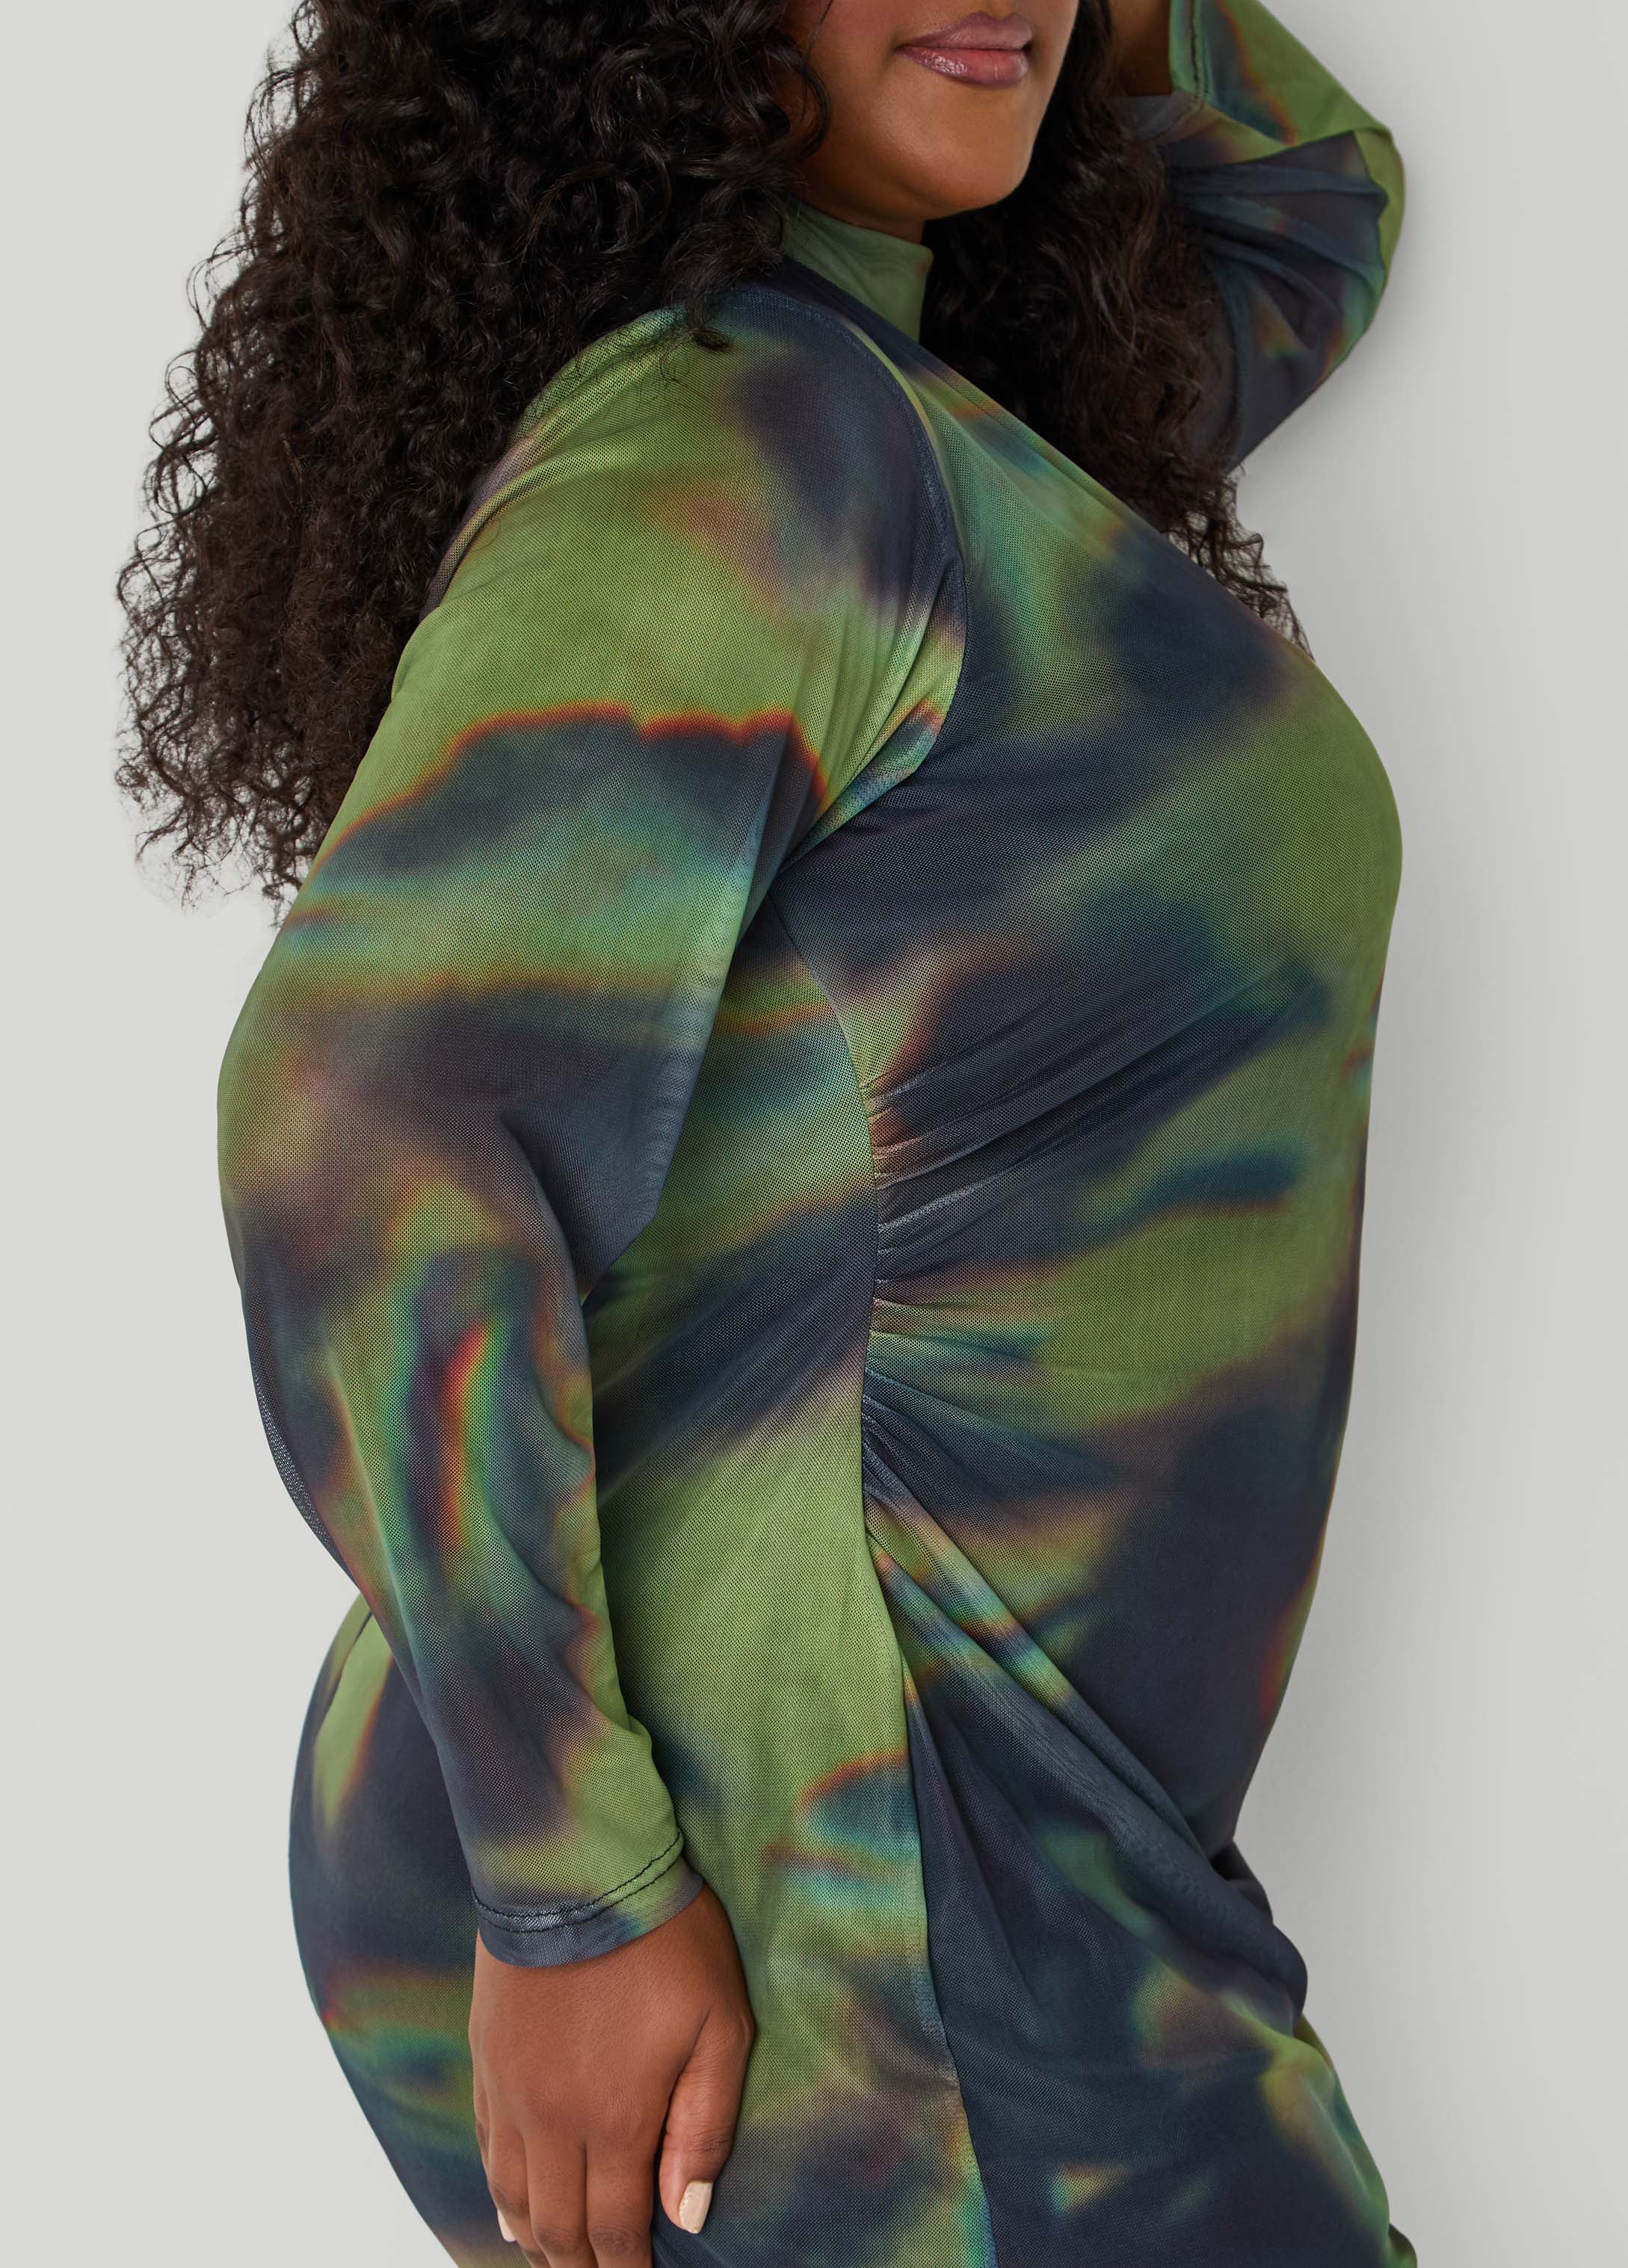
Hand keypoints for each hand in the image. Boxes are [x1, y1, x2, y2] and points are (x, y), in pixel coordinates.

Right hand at [470, 1883, 754, 2264]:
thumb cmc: (663, 1937)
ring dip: (537, 2237)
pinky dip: (499, 2189)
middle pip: (558, 2226)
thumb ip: (704, 2124)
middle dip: (581, 2265)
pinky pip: (485, 2147)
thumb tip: (687, 2212)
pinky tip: (511, 2204)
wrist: (577, 1865)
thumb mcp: (719, 2024)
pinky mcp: (486, 2057)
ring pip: (512, 2196)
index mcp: (615, 2120)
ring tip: (558, 2256)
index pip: (614, 2230)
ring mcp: (510, 2091)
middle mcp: (551, 2120)